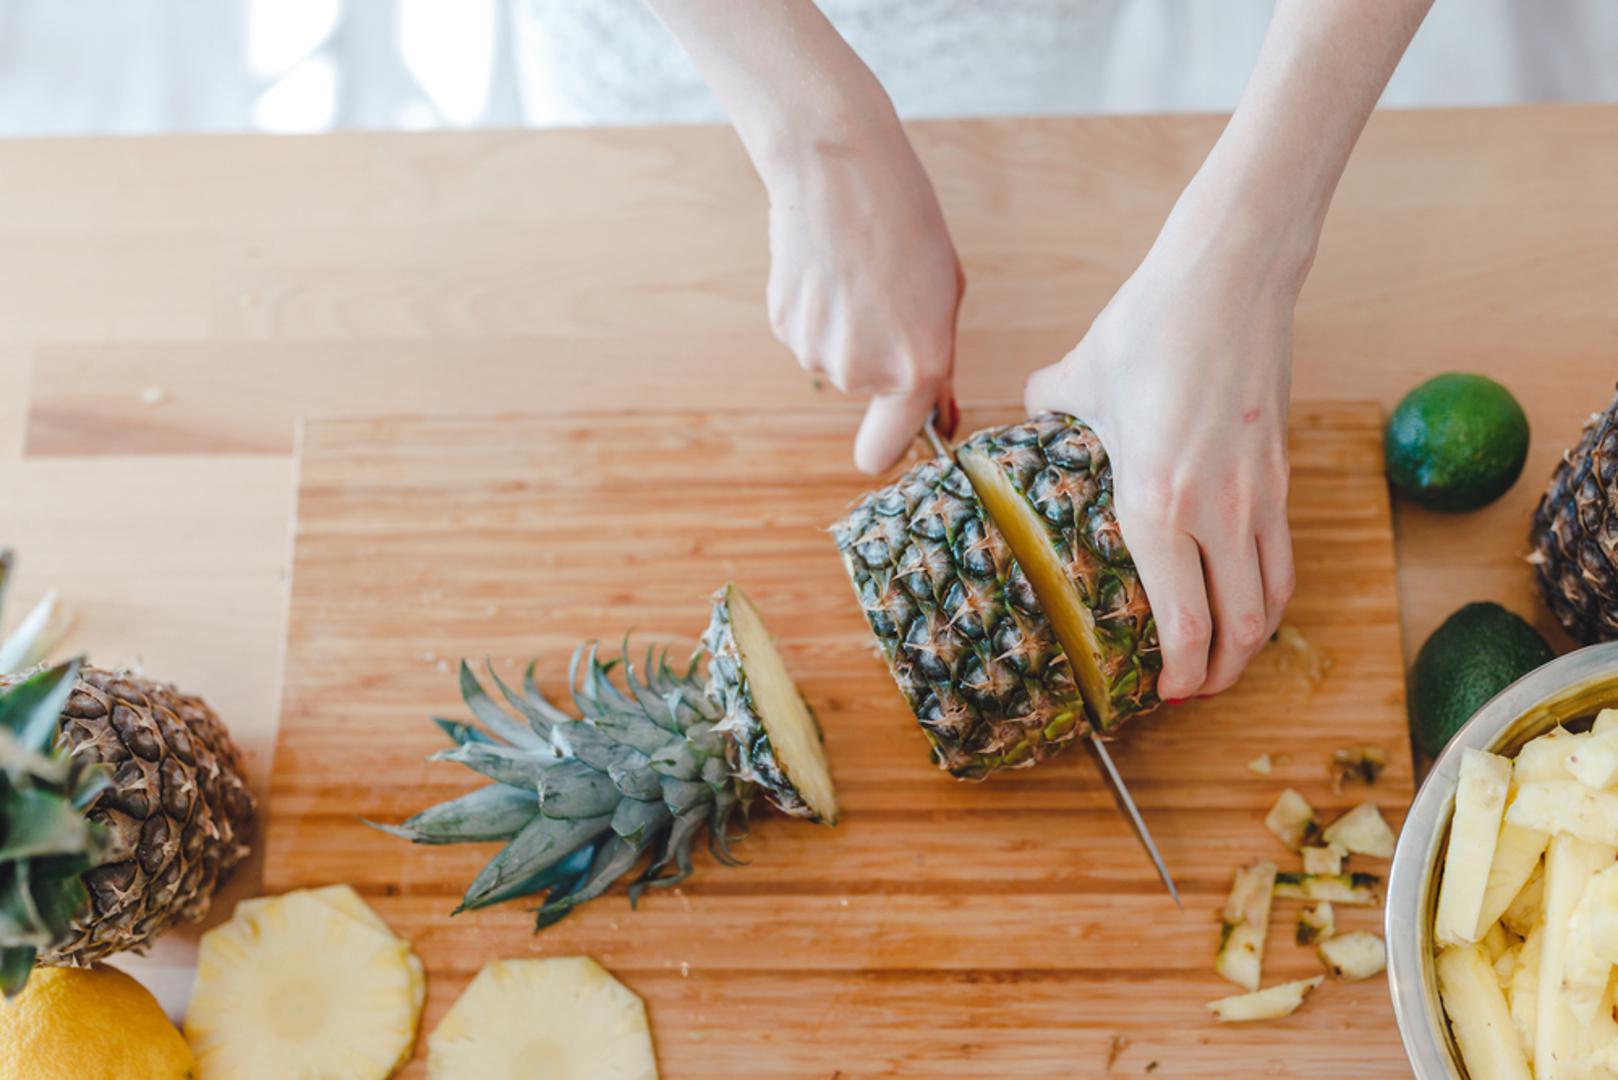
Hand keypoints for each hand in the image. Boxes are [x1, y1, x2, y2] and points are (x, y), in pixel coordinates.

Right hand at [760, 123, 963, 472]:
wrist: (837, 168)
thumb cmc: (905, 223)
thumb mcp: (946, 294)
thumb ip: (936, 362)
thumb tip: (936, 410)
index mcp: (915, 369)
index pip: (883, 453)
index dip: (891, 442)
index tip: (897, 426)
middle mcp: (861, 372)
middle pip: (868, 393)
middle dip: (879, 356)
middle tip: (887, 294)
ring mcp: (815, 351)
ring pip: (836, 360)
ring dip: (848, 328)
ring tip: (858, 273)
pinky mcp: (782, 326)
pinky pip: (808, 335)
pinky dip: (819, 310)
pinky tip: (828, 267)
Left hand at [1025, 218, 1299, 700]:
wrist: (1231, 277)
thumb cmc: (1149, 327)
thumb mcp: (1075, 378)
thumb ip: (1044, 412)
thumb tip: (1023, 418)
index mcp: (1157, 504)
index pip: (1184, 622)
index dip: (1178, 672)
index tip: (1161, 694)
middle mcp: (1218, 513)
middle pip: (1239, 628)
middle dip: (1217, 675)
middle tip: (1192, 691)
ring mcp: (1260, 494)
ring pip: (1273, 598)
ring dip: (1253, 641)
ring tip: (1226, 657)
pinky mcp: (1282, 470)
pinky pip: (1284, 552)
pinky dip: (1270, 589)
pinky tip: (1249, 590)